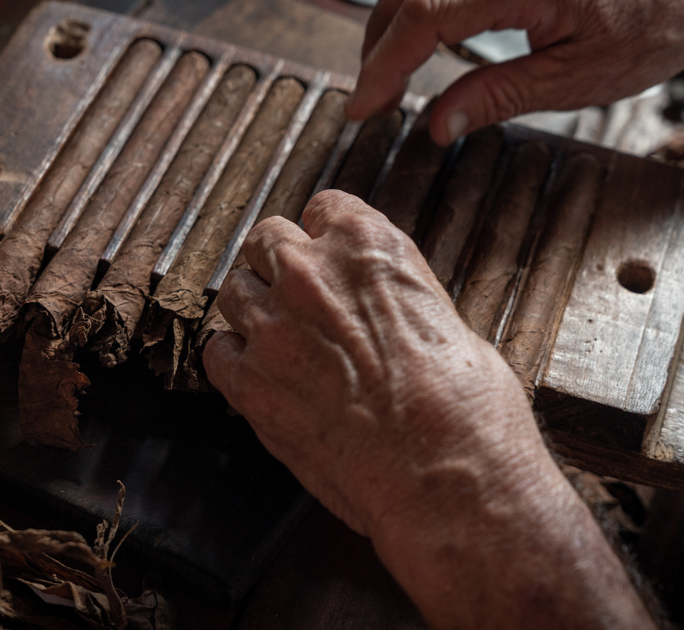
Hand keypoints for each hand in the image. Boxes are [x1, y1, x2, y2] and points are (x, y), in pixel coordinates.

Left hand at [203, 189, 543, 535]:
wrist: (445, 474)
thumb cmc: (466, 406)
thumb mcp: (447, 320)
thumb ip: (397, 298)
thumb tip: (387, 312)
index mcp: (368, 244)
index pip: (323, 208)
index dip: (323, 236)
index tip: (325, 256)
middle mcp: (311, 273)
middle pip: (265, 240)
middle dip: (278, 265)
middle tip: (297, 300)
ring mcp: (274, 327)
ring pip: (234, 290)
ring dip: (254, 310)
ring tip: (280, 342)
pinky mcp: (251, 384)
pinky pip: (217, 352)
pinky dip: (234, 361)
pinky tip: (261, 378)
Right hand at [345, 0, 683, 144]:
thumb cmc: (650, 29)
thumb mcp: (575, 80)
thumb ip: (498, 96)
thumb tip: (438, 123)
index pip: (426, 14)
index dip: (384, 64)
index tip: (363, 107)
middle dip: (380, 42)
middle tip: (378, 96)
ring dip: (392, 15)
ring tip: (393, 67)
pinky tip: (422, 27)